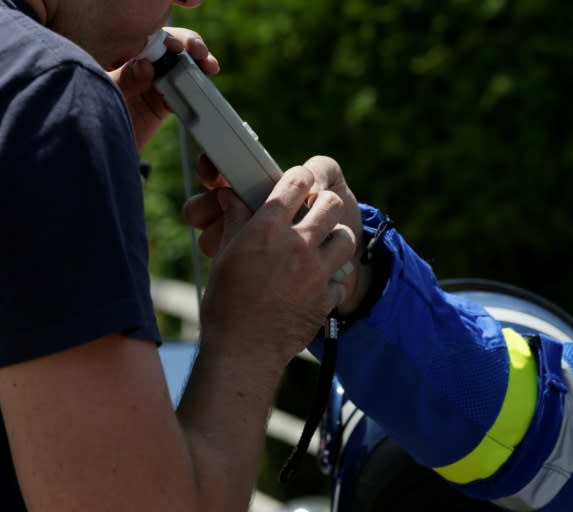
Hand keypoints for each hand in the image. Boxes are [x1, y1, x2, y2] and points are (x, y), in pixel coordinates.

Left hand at [107, 27, 219, 150]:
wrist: (96, 152)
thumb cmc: (88, 117)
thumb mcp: (100, 93)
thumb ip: (121, 79)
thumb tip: (146, 66)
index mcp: (113, 54)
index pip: (142, 38)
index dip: (164, 39)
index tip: (178, 46)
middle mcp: (133, 65)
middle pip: (164, 48)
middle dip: (185, 46)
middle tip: (199, 52)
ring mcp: (148, 84)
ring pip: (176, 68)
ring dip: (195, 66)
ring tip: (209, 66)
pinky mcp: (159, 104)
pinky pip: (180, 93)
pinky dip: (194, 91)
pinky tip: (203, 89)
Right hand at [193, 165, 356, 362]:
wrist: (243, 349)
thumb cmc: (226, 303)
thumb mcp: (226, 256)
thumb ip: (236, 222)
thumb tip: (231, 196)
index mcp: (267, 229)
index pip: (295, 183)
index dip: (301, 177)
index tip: (302, 180)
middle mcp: (297, 245)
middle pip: (331, 204)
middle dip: (326, 203)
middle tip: (319, 211)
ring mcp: (316, 272)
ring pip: (346, 238)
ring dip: (338, 238)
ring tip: (327, 245)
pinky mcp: (327, 297)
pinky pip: (342, 278)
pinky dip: (335, 279)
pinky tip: (321, 282)